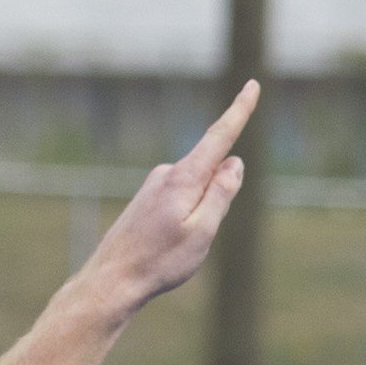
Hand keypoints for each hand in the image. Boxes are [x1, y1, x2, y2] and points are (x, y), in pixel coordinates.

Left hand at [75, 84, 253, 311]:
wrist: (113, 278)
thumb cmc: (160, 260)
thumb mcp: (203, 231)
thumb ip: (222, 194)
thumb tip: (234, 161)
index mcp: (185, 178)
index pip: (219, 137)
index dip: (239, 112)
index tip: (252, 86)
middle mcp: (168, 173)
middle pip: (211, 173)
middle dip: (218, 201)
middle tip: (194, 241)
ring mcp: (155, 184)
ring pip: (196, 193)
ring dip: (199, 219)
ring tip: (173, 251)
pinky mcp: (148, 198)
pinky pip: (180, 202)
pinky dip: (185, 222)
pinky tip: (164, 249)